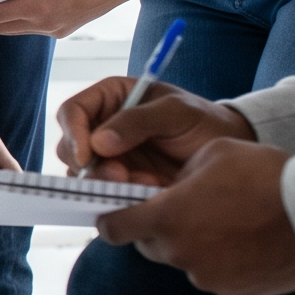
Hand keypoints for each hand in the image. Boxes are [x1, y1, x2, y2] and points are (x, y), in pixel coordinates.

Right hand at [56, 81, 254, 183]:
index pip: (72, 112)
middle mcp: (102, 127)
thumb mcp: (177, 112)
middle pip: (69, 146)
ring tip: (140, 184)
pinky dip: (117, 196)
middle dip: (87, 165)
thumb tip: (99, 142)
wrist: (226, 153)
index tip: (87, 156)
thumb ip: (138, 121)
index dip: (73, 133)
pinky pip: (102, 192)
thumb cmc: (204, 122)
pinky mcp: (119, 182)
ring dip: (104, 183)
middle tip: (118, 176)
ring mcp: (109, 157)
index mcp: (110, 98)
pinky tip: (146, 191)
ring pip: (81, 174)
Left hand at [96, 138, 294, 294]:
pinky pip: (216, 278)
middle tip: (189, 212)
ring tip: (229, 224)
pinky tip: (248, 244)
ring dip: (196, 246)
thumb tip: (165, 190)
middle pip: (150, 246)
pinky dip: (224, 264)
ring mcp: (207, 278)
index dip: (112, 220)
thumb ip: (176, 177)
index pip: (113, 229)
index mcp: (166, 217)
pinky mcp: (234, 294)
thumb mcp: (212, 155)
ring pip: (185, 262)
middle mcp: (180, 253)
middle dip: (160, 230)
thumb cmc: (267, 175)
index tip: (117, 215)